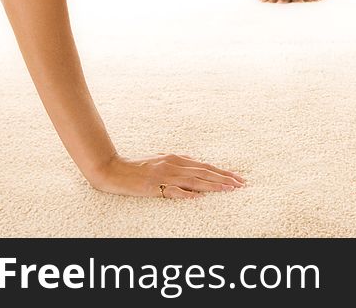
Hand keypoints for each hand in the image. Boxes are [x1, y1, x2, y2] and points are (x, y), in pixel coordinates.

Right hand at [90, 153, 245, 197]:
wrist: (115, 170)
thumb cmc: (139, 166)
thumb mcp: (162, 159)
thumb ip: (179, 162)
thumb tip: (197, 165)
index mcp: (177, 158)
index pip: (205, 166)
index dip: (222, 172)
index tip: (237, 178)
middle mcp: (174, 164)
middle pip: (204, 172)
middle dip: (224, 178)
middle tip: (240, 184)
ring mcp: (164, 175)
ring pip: (194, 180)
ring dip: (212, 185)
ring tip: (228, 189)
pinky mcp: (154, 186)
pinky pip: (173, 191)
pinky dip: (187, 193)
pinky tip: (199, 197)